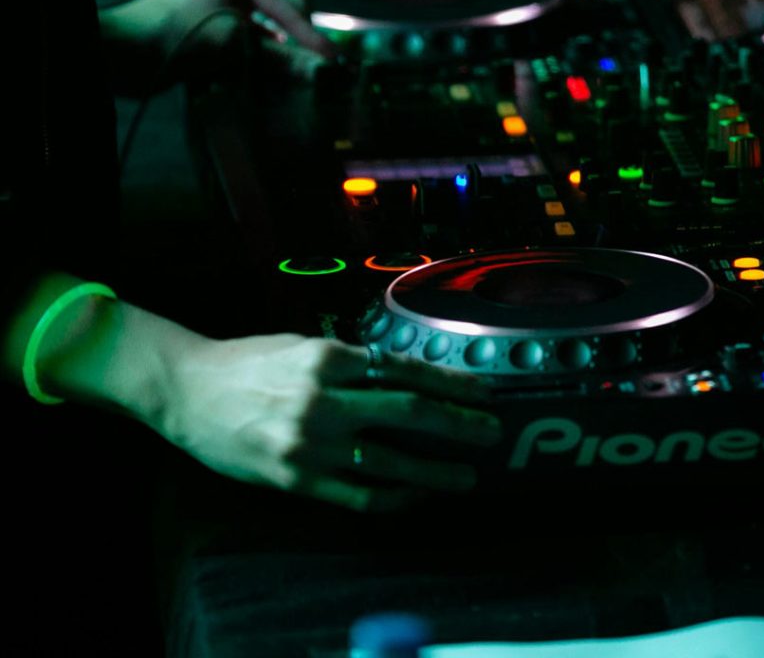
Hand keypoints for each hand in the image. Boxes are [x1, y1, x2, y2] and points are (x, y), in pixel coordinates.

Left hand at [100, 0, 334, 91]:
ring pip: (269, 32)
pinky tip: (274, 78)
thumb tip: (319, 70)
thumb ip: (278, 56)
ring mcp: (223, 10)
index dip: (309, 36)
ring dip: (282, 54)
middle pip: (283, 13)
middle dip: (298, 39)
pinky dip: (264, 60)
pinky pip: (251, 45)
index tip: (330, 61)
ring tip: (299, 77)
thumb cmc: (177, 34)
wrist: (123, 53)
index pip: (287, 5)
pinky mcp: (215, 34)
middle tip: (314, 68)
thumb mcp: (231, 43)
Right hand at [158, 333, 501, 511]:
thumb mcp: (305, 346)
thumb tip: (407, 377)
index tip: (483, 393)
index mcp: (331, 359)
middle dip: (459, 425)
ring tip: (466, 478)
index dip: (451, 384)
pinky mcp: (296, 480)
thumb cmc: (251, 361)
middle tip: (491, 433)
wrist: (189, 392)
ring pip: (390, 463)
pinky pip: (356, 496)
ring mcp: (311, 445)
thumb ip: (353, 363)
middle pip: (410, 414)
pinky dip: (392, 499)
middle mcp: (325, 401)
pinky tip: (415, 497)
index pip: (408, 372)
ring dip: (436, 472)